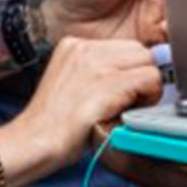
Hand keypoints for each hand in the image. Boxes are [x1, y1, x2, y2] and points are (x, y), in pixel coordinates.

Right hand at [1, 35, 164, 176]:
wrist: (34, 141)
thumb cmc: (53, 125)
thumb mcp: (72, 85)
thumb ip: (97, 73)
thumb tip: (134, 76)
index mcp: (73, 45)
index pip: (123, 47)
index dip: (129, 72)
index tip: (121, 94)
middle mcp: (85, 47)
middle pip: (139, 50)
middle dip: (140, 76)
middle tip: (126, 103)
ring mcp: (96, 62)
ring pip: (148, 62)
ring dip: (146, 88)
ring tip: (125, 109)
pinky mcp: (109, 81)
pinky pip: (151, 79)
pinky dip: (148, 98)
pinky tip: (126, 113)